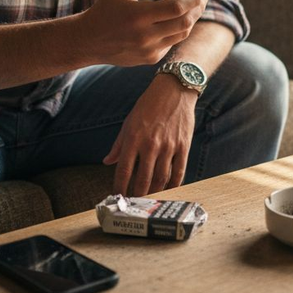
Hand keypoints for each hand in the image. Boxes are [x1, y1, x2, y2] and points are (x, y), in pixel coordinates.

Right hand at [78, 0, 207, 66]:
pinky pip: (172, 42)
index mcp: (138, 16)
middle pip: (185, 22)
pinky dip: (179, 29)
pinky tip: (179, 18)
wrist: (88, 42)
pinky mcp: (151, 59)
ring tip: (195, 6)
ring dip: (193, 19)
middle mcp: (145, 36)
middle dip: (198, 7)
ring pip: (182, 34)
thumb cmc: (105, 10)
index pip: (176, 8)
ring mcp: (149, 50)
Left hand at [103, 75, 198, 195]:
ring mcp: (169, 146)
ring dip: (154, 192)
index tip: (117, 197)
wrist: (174, 90)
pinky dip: (174, 185)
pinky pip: (179, 171)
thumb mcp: (129, 122)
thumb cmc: (149, 105)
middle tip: (134, 203)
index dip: (119, 187)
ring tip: (149, 200)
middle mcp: (151, 144)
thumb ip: (118, 144)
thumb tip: (107, 161)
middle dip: (137, 195)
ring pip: (161, 179)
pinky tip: (169, 190)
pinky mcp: (184, 146)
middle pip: (143, 179)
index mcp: (134, 138)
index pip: (124, 171)